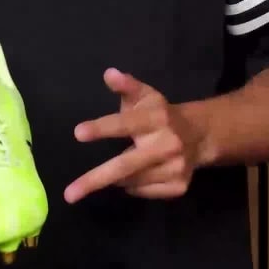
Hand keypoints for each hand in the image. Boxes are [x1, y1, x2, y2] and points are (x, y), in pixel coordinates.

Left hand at [64, 68, 205, 203]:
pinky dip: (132, 186)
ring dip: (116, 177)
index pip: (125, 123)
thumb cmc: (160, 114)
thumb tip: (109, 74)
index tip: (78, 133)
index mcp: (156, 118)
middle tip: (69, 194)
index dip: (102, 128)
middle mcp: (167, 144)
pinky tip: (138, 173)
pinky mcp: (178, 186)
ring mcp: (175, 168)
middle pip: (125, 165)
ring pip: (130, 181)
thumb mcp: (145, 96)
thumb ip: (127, 86)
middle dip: (95, 179)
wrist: (199, 135)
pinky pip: (141, 191)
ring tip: (117, 167)